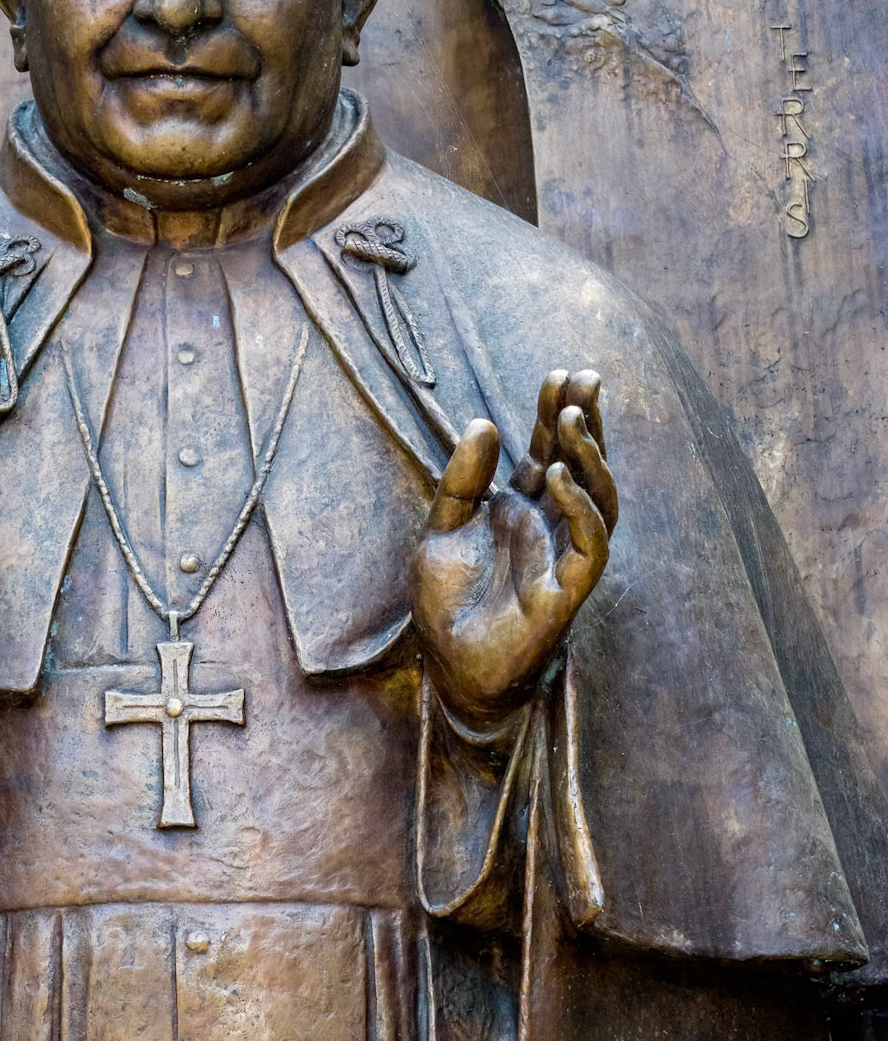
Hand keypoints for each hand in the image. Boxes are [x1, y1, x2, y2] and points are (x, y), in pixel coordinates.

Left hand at [411, 369, 616, 730]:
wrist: (448, 666)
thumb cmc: (447, 603)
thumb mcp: (440, 530)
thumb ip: (463, 481)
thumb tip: (485, 422)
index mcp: (524, 509)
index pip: (551, 451)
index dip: (557, 413)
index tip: (560, 374)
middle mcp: (551, 528)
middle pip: (582, 465)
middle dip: (586, 422)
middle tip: (586, 379)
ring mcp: (564, 557)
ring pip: (599, 499)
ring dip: (591, 457)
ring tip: (574, 418)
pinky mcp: (569, 590)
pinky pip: (591, 544)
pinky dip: (581, 508)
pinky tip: (561, 475)